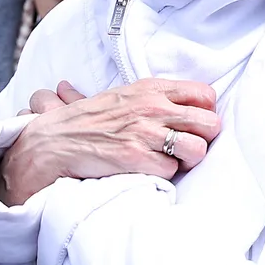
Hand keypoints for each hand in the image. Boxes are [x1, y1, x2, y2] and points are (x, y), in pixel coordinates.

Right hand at [0, 79, 220, 205]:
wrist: (54, 142)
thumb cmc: (90, 121)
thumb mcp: (123, 97)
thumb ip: (156, 97)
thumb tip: (193, 100)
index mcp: (150, 89)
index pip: (204, 95)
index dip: (205, 113)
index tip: (194, 125)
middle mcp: (151, 107)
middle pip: (209, 123)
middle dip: (203, 139)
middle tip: (186, 148)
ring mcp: (144, 132)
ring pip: (197, 149)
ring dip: (187, 160)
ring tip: (171, 162)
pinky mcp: (136, 158)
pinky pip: (171, 170)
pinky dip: (162, 174)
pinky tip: (146, 170)